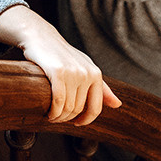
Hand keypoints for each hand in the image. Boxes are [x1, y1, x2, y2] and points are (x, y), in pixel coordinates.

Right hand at [0, 5, 122, 123]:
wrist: (41, 37)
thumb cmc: (63, 56)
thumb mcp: (85, 68)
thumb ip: (102, 88)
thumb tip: (118, 105)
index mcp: (96, 74)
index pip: (96, 107)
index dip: (86, 120)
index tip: (76, 123)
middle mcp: (87, 73)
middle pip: (78, 109)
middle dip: (67, 118)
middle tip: (57, 118)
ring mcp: (73, 73)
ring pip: (68, 107)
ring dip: (58, 117)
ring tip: (51, 116)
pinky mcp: (58, 72)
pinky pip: (58, 101)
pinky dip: (53, 112)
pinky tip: (48, 113)